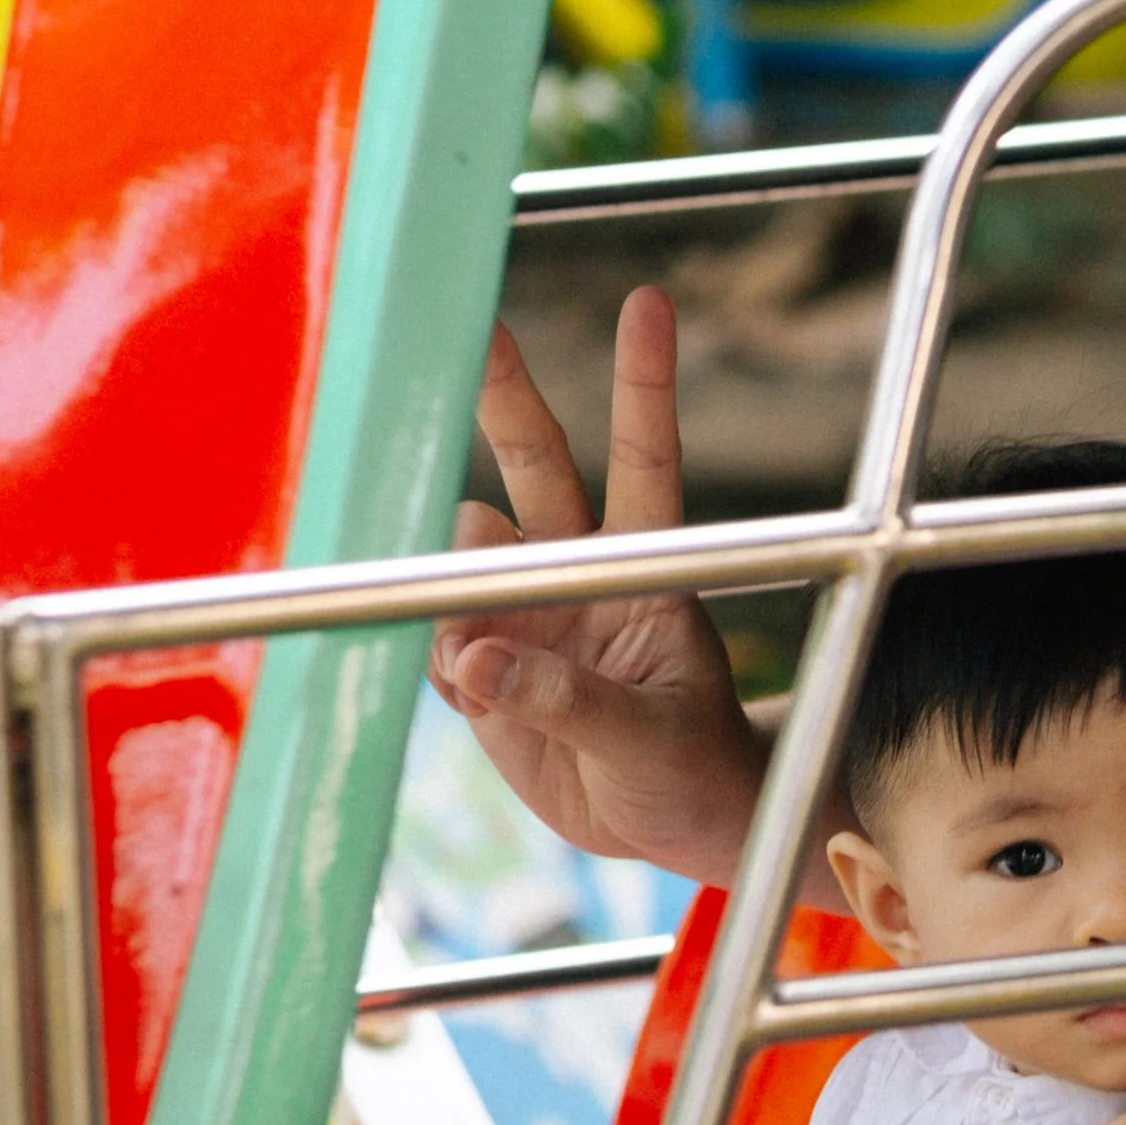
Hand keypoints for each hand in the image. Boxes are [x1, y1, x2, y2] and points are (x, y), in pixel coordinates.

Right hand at [428, 290, 765, 882]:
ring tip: (485, 666)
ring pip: (460, 554)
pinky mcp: (480, 665)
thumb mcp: (650, 739)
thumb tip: (476, 657)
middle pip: (534, 464)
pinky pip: (433, 642)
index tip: (649, 301)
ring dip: (450, 587)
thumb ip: (567, 700)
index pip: (645, 459)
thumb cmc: (691, 768)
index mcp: (645, 567)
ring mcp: (525, 612)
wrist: (670, 823)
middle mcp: (578, 570)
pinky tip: (476, 702)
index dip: (643, 382)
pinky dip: (435, 662)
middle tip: (469, 325)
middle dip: (500, 394)